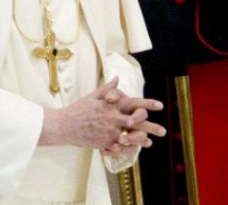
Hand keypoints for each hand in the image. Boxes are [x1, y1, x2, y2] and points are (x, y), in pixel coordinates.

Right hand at [39, 77, 164, 150]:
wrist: (64, 125)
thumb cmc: (78, 110)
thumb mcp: (92, 96)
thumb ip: (107, 89)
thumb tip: (117, 79)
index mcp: (111, 105)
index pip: (134, 103)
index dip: (148, 104)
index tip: (160, 105)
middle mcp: (113, 118)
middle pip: (137, 122)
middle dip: (151, 127)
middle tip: (163, 131)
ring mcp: (109, 132)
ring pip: (131, 137)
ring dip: (142, 140)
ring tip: (149, 142)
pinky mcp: (104, 143)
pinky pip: (120, 147)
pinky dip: (128, 148)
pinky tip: (134, 149)